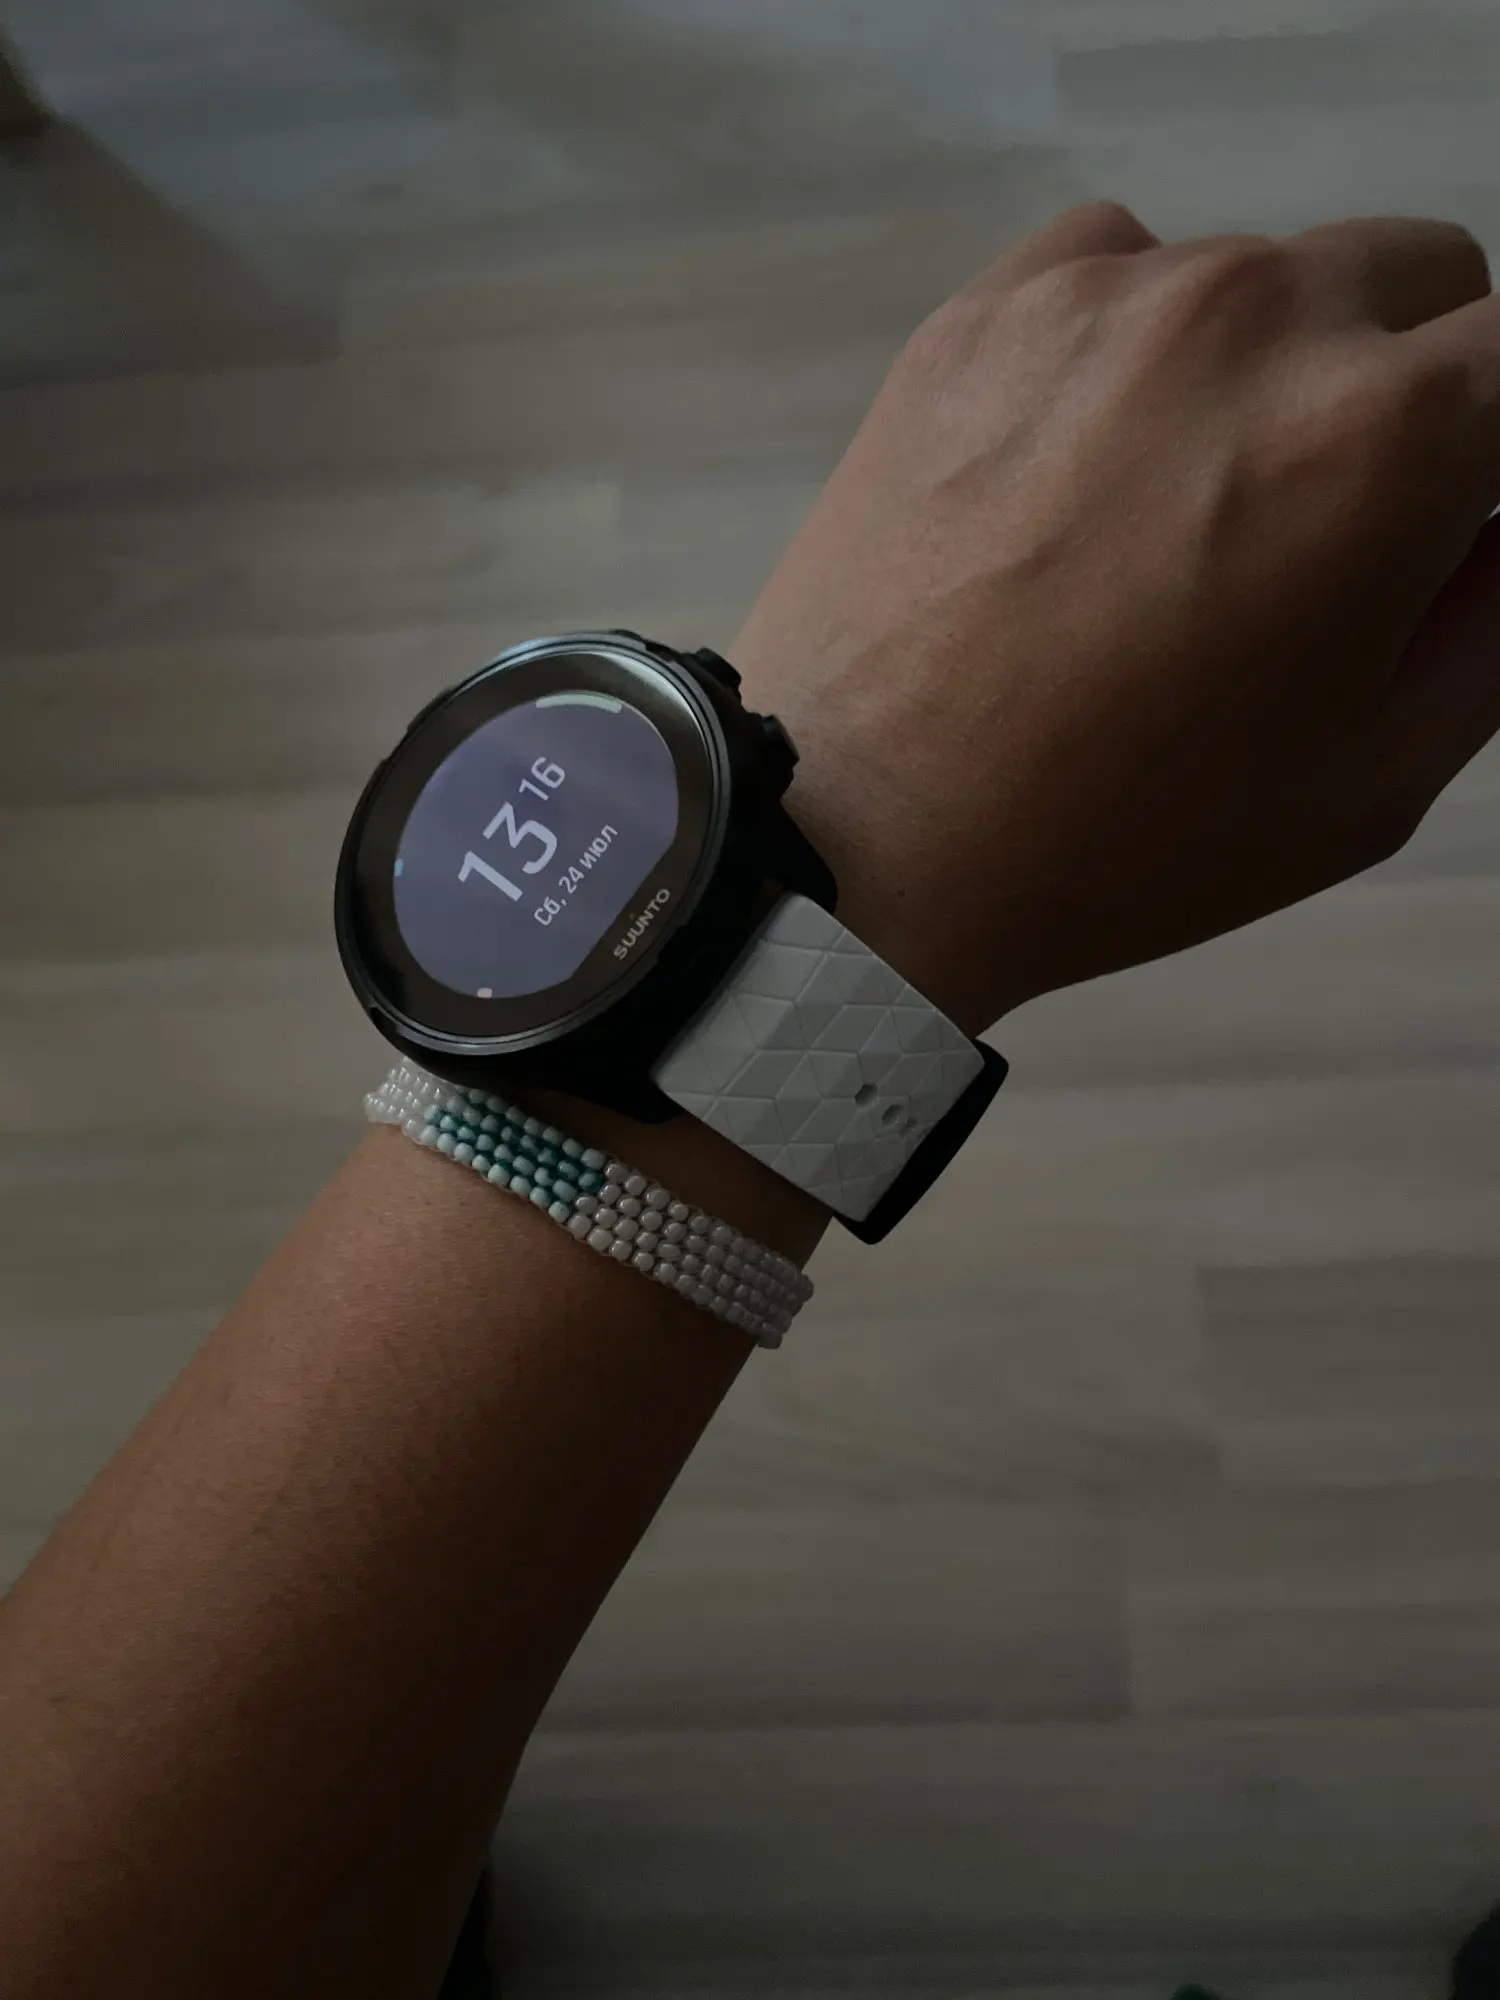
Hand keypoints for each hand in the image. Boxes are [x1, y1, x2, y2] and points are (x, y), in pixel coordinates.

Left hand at [731, 199, 1499, 1034]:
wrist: (859, 832)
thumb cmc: (1123, 836)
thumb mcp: (1372, 780)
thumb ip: (1495, 620)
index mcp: (1386, 434)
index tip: (1455, 510)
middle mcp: (1256, 315)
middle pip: (1416, 277)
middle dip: (1412, 383)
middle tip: (1323, 523)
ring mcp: (1107, 295)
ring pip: (1261, 275)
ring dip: (1264, 366)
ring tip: (1169, 513)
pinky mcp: (984, 307)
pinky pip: (1119, 270)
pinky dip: (1134, 344)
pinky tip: (1078, 467)